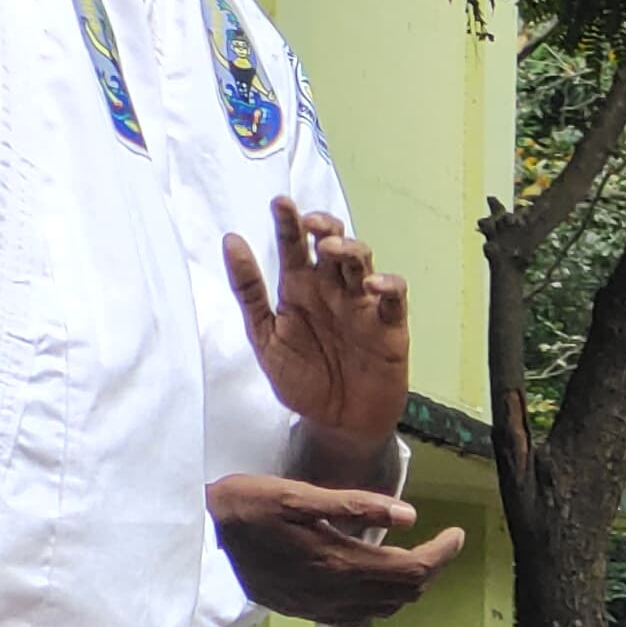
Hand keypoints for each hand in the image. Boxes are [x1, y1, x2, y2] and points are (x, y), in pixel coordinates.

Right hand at [208, 473, 464, 624]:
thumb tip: (409, 515)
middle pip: (406, 592)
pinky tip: (375, 576)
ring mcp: (320, 608)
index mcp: (339, 563)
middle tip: (439, 543)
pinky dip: (381, 597)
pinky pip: (360, 614)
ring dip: (407, 585)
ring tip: (414, 556)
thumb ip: (356, 504)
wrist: (195, 539)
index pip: (414, 568)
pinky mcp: (305, 611)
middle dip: (430, 568)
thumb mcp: (297, 495)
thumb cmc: (243, 506)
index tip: (457, 534)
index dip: (443, 554)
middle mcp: (335, 594)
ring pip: (386, 607)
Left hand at [223, 200, 413, 464]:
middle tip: (311, 225)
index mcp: (299, 289)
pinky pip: (394, 298)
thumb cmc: (301, 381)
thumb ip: (249, 291)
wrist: (335, 424)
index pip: (293, 246)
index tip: (279, 202)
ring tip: (332, 249)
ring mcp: (362, 306)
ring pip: (362, 263)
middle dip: (325, 227)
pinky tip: (371, 285)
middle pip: (333, 244)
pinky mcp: (389, 327)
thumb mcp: (264, 337)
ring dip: (351, 250)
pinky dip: (388, 286)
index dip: (288, 222)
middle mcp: (332, 291)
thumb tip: (231, 240)